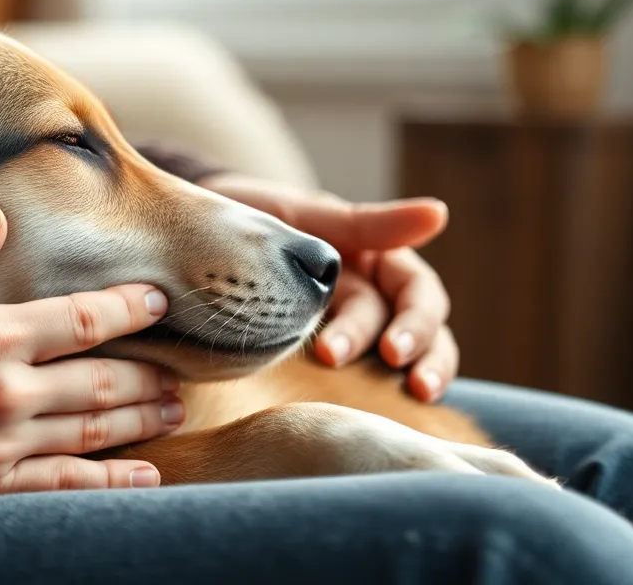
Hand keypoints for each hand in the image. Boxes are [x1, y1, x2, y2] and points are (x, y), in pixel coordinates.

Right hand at [0, 204, 183, 504]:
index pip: (83, 318)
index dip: (130, 308)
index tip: (161, 300)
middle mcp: (4, 392)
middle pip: (103, 379)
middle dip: (151, 373)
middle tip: (186, 369)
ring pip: (92, 430)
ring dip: (142, 420)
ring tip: (177, 410)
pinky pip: (62, 488)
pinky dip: (108, 482)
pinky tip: (144, 476)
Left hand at [198, 174, 457, 401]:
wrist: (192, 235)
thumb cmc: (256, 215)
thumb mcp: (307, 216)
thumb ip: (367, 223)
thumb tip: (440, 213)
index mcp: (374, 260)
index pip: (419, 294)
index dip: (415, 324)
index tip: (391, 351)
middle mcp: (370, 295)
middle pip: (416, 330)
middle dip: (408, 351)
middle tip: (384, 368)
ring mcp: (347, 325)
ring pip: (399, 357)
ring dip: (405, 376)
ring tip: (403, 402)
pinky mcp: (318, 352)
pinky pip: (353, 378)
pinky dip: (366, 396)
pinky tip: (357, 420)